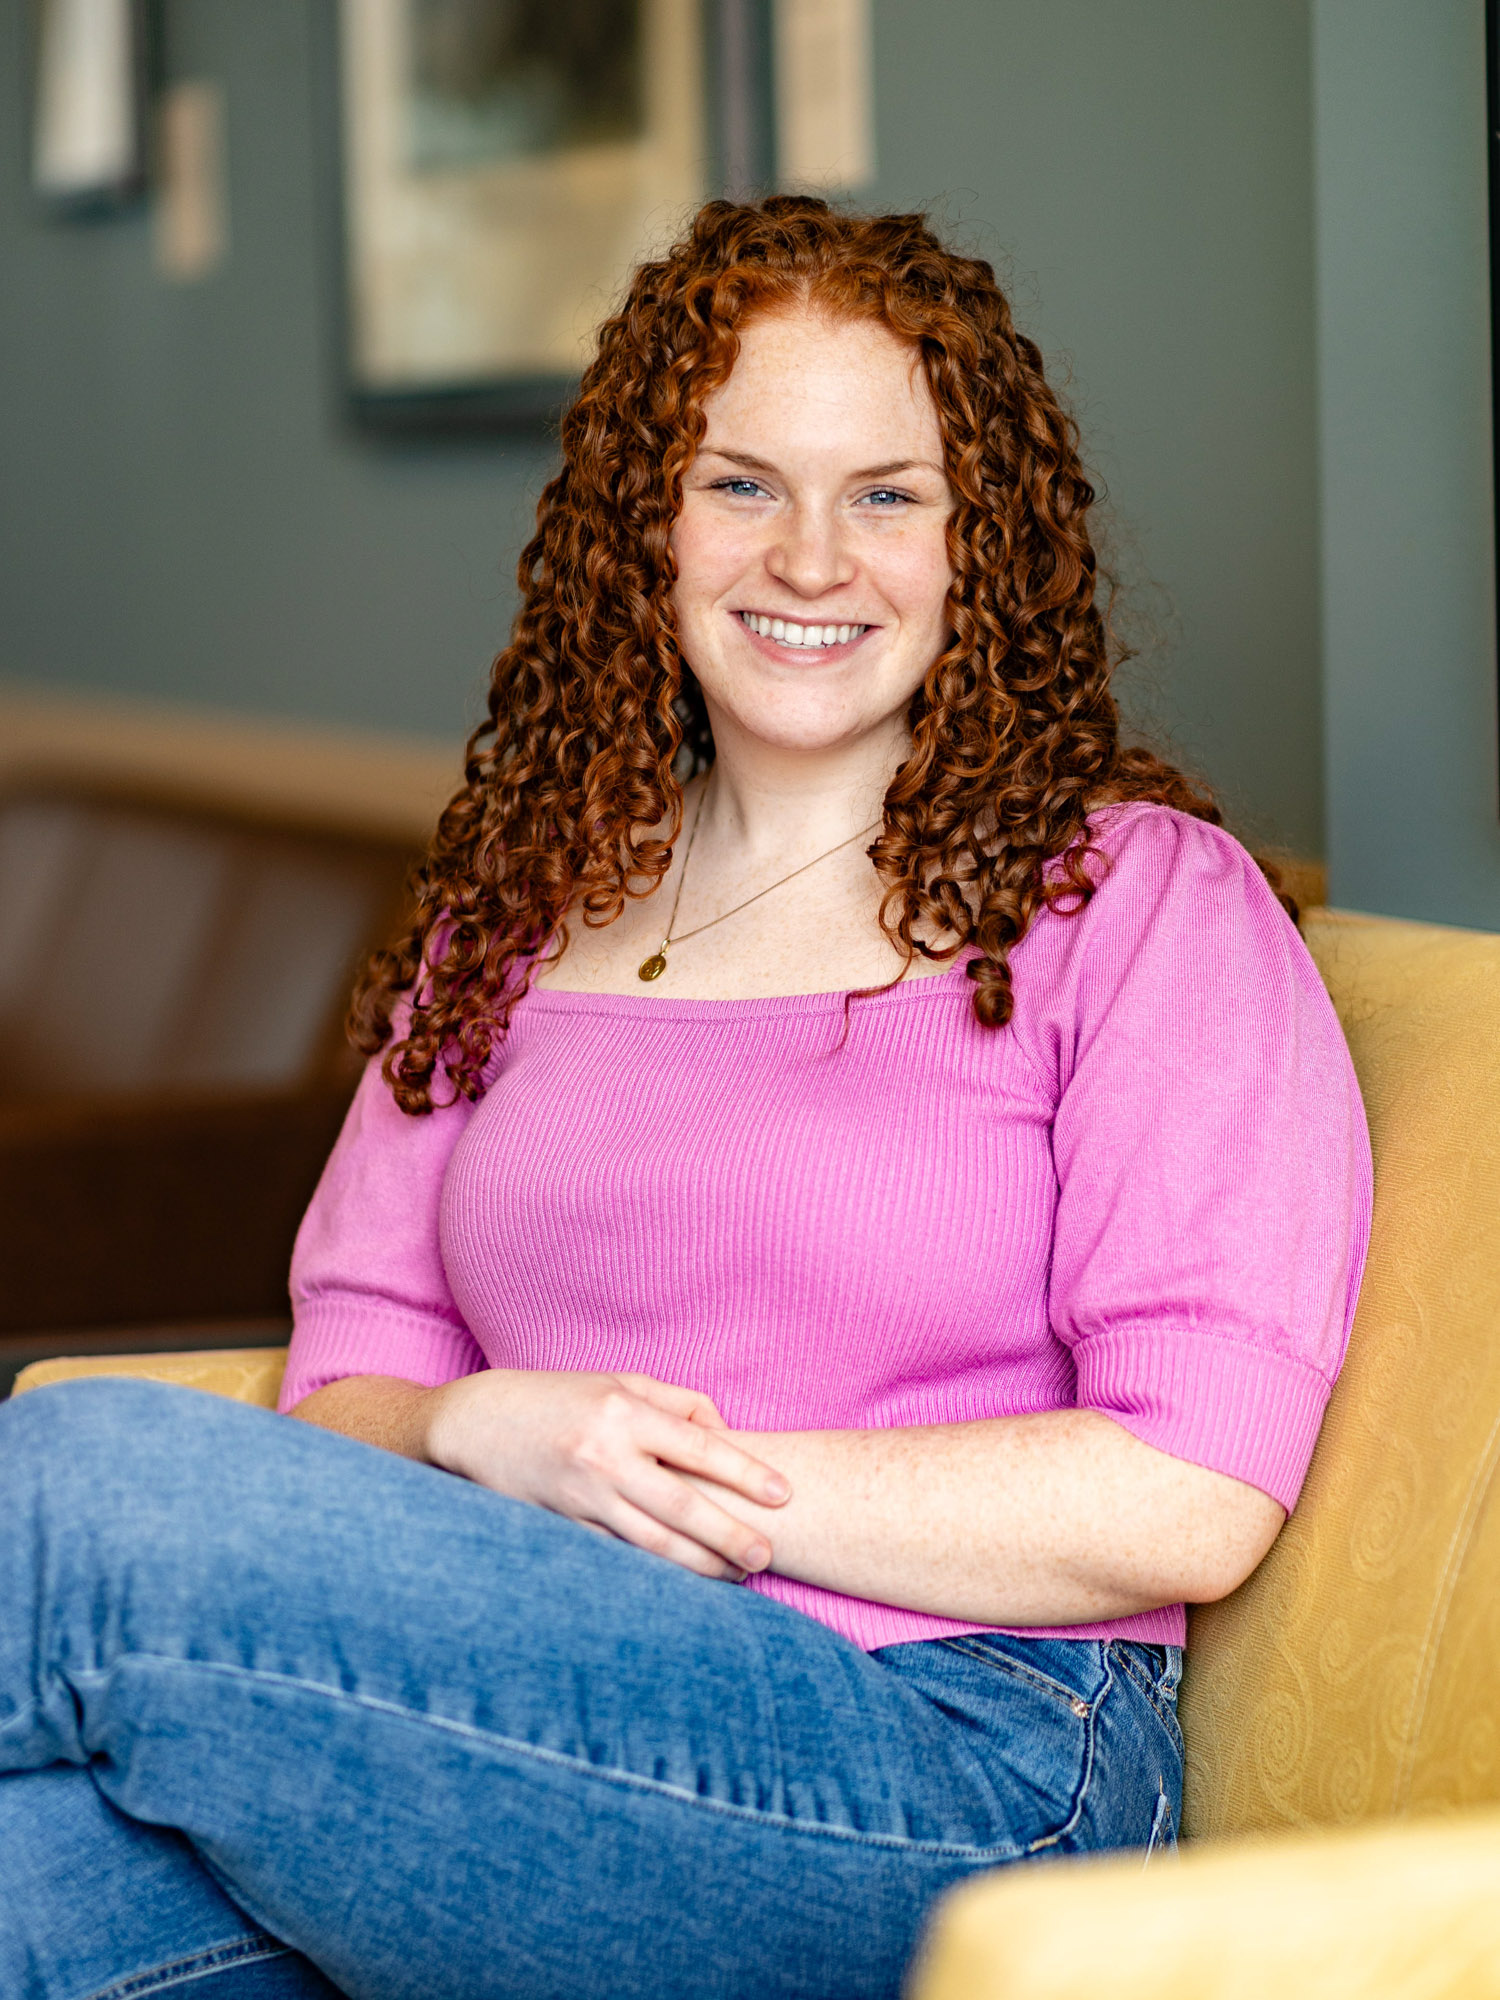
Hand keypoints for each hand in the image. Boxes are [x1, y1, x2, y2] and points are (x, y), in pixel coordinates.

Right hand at [424, 1369, 789, 1580]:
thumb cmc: (558, 1397)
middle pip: (682, 1505)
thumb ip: (677, 1403)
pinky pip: (619, 1555)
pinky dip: (655, 1571)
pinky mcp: (563, 1527)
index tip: (782, 1495)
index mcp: (623, 1412)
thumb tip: (726, 1433)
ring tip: (737, 1576)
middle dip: (730, 1535)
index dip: (745, 1473)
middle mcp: (605, 1456)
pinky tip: (685, 1582)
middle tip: (766, 1556)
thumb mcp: (618, 1381)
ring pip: (653, 1542)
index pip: (699, 1446)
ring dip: (699, 1564)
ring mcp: (583, 1497)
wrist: (477, 1423)